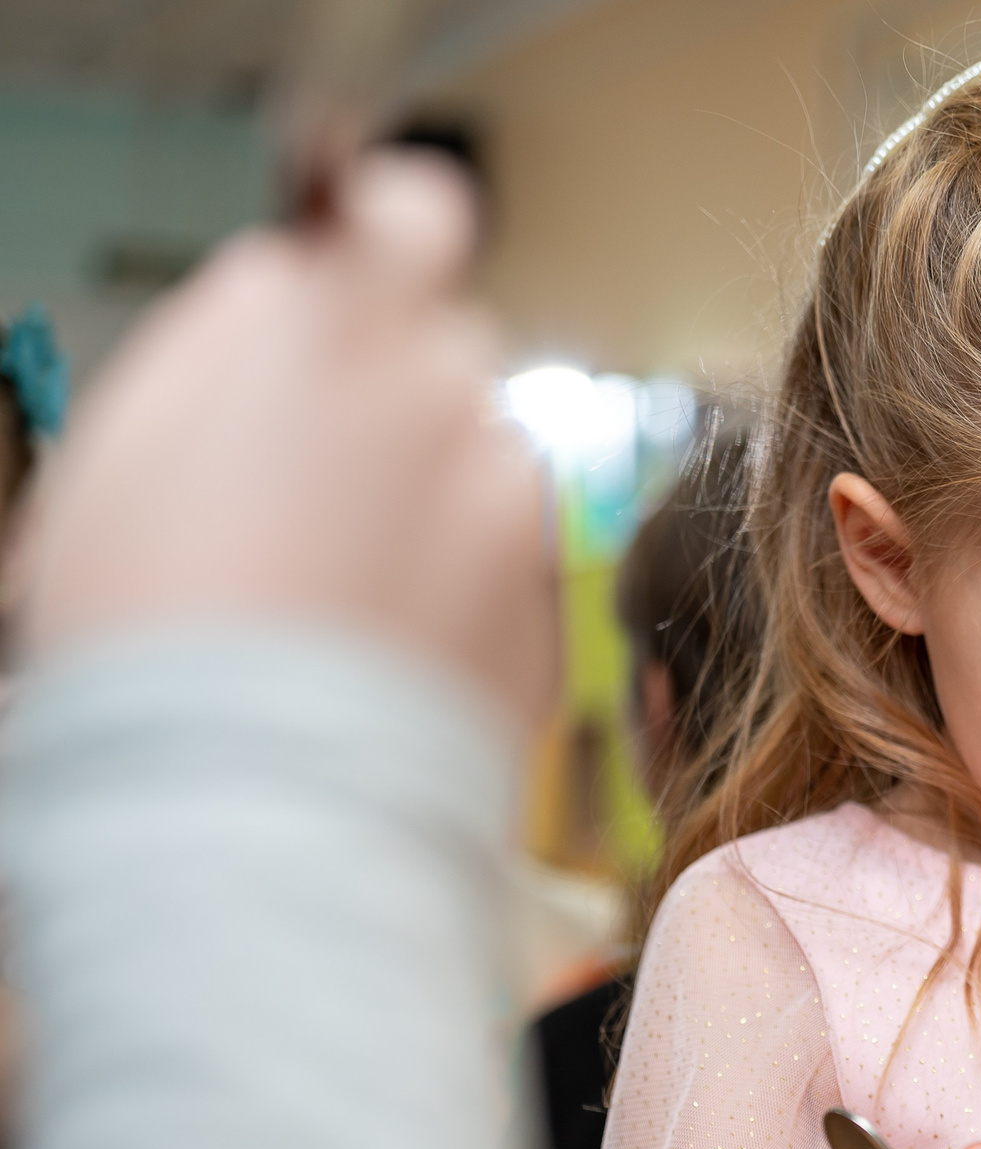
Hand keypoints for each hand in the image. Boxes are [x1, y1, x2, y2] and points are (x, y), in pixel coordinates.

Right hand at [8, 151, 553, 733]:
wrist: (251, 799)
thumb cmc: (154, 629)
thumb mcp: (130, 443)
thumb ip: (236, 339)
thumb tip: (293, 285)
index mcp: (336, 337)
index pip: (416, 214)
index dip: (397, 232)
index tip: (378, 255)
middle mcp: (447, 404)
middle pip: (447, 353)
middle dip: (398, 398)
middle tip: (316, 490)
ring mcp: (511, 508)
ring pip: (483, 464)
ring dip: (436, 502)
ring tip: (342, 593)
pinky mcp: (546, 602)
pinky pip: (513, 566)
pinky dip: (466, 590)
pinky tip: (387, 649)